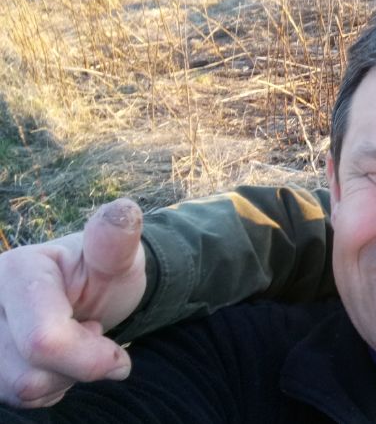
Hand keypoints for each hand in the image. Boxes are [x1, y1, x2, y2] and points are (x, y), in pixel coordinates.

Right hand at [0, 198, 146, 407]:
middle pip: (29, 372)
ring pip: (21, 389)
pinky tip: (55, 361)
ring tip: (71, 341)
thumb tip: (123, 211)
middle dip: (77, 363)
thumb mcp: (118, 257)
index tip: (104, 330)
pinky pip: (17, 399)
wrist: (94, 294)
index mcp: (16, 269)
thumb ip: (117, 240)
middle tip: (88, 330)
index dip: (89, 353)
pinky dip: (48, 387)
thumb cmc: (105, 273)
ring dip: (62, 376)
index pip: (44, 340)